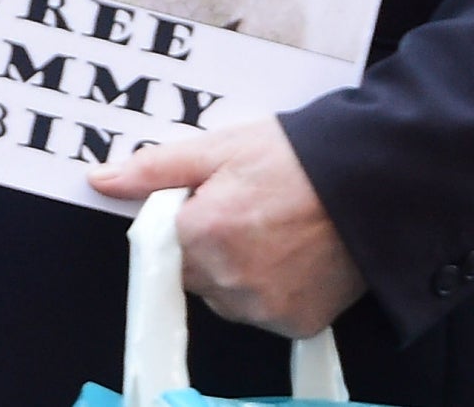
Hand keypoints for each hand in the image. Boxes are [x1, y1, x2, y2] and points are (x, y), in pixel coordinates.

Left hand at [90, 119, 365, 338]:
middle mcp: (229, 280)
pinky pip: (265, 313)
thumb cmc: (294, 158)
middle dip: (212, 245)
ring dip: (240, 271)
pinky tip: (295, 256)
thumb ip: (153, 169)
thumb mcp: (217, 149)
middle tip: (252, 210)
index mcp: (201, 234)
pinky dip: (273, 291)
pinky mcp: (297, 324)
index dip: (192, 217)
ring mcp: (264, 308)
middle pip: (195, 273)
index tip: (220, 198)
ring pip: (228, 296)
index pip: (167, 241)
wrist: (371, 182)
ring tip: (276, 230)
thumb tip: (101, 180)